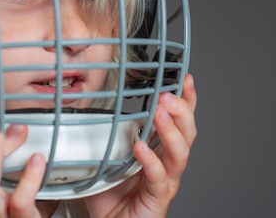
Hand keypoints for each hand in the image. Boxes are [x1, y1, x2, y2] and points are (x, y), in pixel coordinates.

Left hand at [85, 73, 197, 217]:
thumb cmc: (110, 195)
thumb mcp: (106, 157)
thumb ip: (104, 135)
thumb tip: (88, 109)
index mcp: (160, 151)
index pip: (179, 121)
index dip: (186, 100)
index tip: (185, 79)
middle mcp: (168, 164)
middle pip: (187, 134)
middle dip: (181, 111)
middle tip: (168, 96)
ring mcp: (166, 181)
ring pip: (179, 154)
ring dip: (170, 130)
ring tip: (160, 112)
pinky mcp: (158, 198)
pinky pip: (159, 179)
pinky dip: (152, 161)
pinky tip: (142, 147)